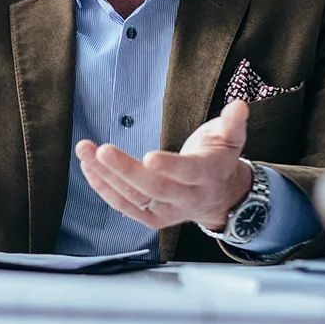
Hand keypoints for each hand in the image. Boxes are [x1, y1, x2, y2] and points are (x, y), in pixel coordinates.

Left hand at [75, 100, 253, 231]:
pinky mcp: (152, 218)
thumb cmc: (219, 159)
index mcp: (208, 175)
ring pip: (133, 198)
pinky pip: (124, 205)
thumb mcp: (231, 138)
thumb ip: (233, 122)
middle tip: (101, 150)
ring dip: (106, 175)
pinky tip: (88, 168)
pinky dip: (103, 188)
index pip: (188, 172)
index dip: (170, 166)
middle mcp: (187, 197)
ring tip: (84, 151)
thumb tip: (240, 106)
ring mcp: (167, 211)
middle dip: (126, 171)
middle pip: (154, 189)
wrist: (221, 197)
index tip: (148, 156)